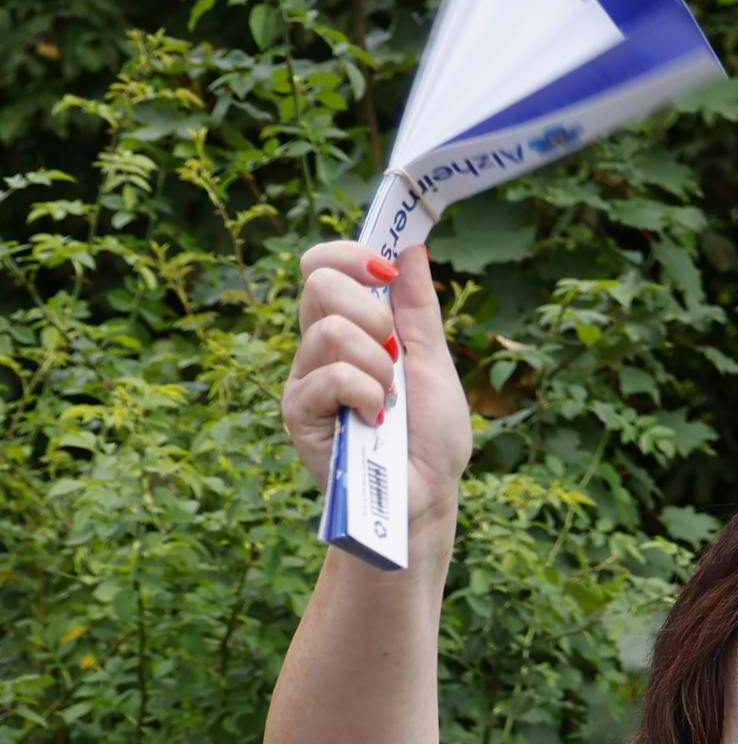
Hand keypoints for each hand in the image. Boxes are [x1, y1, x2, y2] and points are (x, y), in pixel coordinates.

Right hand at [281, 240, 471, 531]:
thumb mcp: (434, 363)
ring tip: (389, 402)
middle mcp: (318, 347)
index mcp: (349, 327)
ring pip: (330, 331)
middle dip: (372, 314)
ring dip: (378, 367)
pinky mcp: (297, 412)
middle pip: (318, 282)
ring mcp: (304, 377)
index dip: (348, 255)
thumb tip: (410, 248)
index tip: (385, 271)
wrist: (427, 495)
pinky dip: (366, 395)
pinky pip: (331, 377)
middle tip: (394, 356)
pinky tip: (374, 420)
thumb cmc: (432, 437)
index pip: (322, 266)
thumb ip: (419, 309)